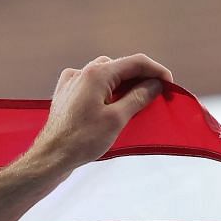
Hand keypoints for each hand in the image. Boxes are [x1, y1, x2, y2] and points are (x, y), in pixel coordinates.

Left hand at [27, 53, 174, 172]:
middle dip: (140, 78)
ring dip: (123, 83)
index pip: (136, 62)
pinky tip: (109, 102)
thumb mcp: (117, 118)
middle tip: (155, 94)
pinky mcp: (65, 94)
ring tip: (135, 100)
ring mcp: (71, 82)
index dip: (157, 71)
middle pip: (121, 67)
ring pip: (106, 74)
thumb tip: (155, 84)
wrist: (50, 157)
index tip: (169, 85)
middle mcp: (82, 72)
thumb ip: (139, 97)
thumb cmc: (82, 140)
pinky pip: (91, 84)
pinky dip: (105, 90)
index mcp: (97, 73)